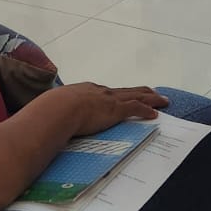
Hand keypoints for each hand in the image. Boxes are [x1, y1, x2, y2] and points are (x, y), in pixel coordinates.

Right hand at [49, 84, 168, 135]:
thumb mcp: (56, 109)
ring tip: (163, 100)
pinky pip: (136, 108)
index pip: (108, 91)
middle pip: (127, 90)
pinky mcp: (115, 110)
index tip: (126, 94)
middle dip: (142, 92)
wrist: (59, 108)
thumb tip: (47, 121)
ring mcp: (110, 99)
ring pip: (137, 96)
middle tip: (154, 93)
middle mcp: (101, 92)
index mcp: (87, 91)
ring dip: (152, 99)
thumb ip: (57, 113)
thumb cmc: (52, 110)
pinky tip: (155, 115)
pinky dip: (147, 111)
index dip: (120, 93)